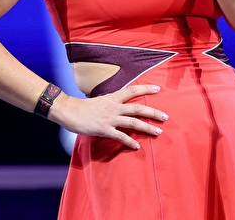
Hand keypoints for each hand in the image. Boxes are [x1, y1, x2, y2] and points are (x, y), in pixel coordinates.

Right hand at [50, 84, 167, 149]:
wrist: (69, 111)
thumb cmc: (83, 107)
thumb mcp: (101, 100)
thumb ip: (112, 102)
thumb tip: (121, 104)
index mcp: (113, 97)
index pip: (132, 91)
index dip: (146, 89)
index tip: (158, 88)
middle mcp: (114, 107)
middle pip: (138, 108)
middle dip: (153, 112)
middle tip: (165, 117)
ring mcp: (110, 118)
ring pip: (133, 122)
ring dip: (147, 127)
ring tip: (158, 132)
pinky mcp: (104, 129)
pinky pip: (120, 136)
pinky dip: (130, 141)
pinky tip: (137, 146)